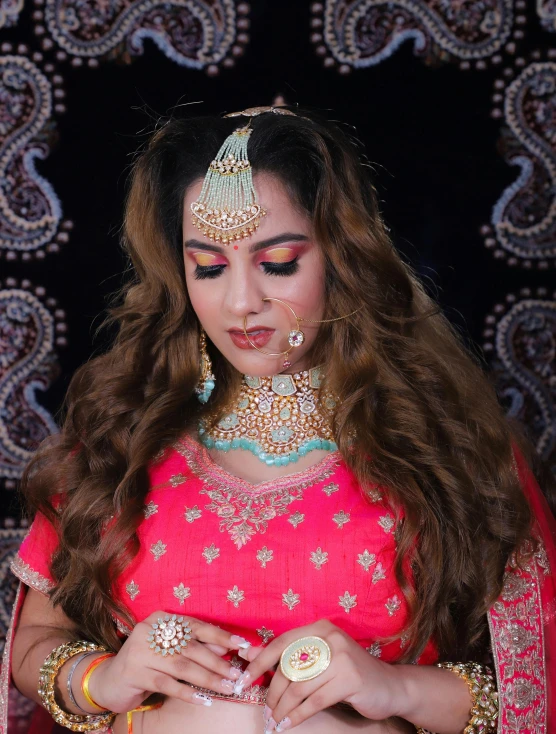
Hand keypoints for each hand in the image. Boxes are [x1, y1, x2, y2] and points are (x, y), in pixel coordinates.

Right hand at [86, 611, 259, 713]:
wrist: (108, 680)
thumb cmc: (146, 663)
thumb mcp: (170, 650)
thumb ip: (195, 646)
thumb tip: (226, 648)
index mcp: (161, 619)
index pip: (196, 626)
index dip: (220, 636)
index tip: (241, 645)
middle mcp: (150, 631)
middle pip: (191, 647)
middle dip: (217, 662)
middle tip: (236, 673)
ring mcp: (140, 652)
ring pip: (182, 666)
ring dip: (207, 678)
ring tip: (226, 687)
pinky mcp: (134, 673)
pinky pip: (167, 684)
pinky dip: (188, 692)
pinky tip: (203, 699)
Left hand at [241, 620, 402, 730]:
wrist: (389, 686)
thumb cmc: (348, 673)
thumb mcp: (319, 660)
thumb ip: (289, 657)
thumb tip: (249, 654)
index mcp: (319, 629)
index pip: (281, 644)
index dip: (259, 663)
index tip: (243, 680)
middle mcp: (329, 638)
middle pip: (288, 668)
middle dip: (273, 693)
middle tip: (267, 710)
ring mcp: (341, 657)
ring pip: (299, 687)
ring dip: (283, 708)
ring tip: (276, 720)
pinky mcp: (349, 679)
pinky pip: (314, 702)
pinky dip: (297, 716)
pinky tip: (289, 725)